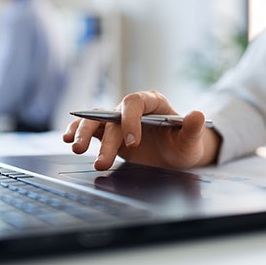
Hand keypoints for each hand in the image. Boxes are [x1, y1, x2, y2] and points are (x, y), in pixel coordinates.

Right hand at [62, 90, 220, 170]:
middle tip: (102, 161)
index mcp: (152, 102)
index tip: (132, 142)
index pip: (135, 103)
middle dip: (106, 139)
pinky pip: (89, 128)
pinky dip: (77, 132)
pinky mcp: (108, 132)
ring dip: (84, 133)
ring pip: (95, 119)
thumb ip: (192, 128)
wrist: (175, 156)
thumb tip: (197, 114)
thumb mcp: (191, 140)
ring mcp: (117, 120)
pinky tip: (68, 140)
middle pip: (112, 115)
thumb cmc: (183, 145)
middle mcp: (132, 108)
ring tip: (76, 149)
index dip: (130, 120)